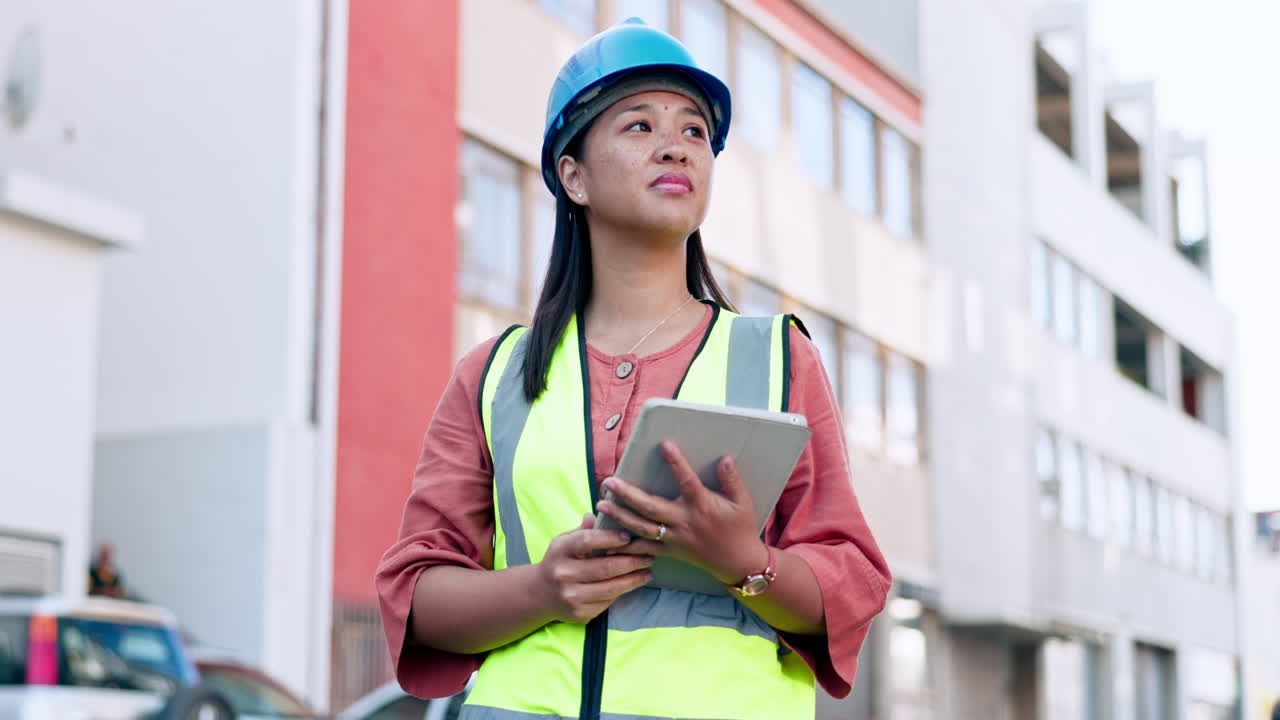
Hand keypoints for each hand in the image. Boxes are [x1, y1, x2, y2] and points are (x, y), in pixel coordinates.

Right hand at [534, 514, 655, 623]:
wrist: (540, 594)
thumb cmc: (559, 561)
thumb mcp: (565, 541)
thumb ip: (584, 529)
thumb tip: (602, 512)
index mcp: (560, 551)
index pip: (588, 541)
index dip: (611, 538)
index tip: (629, 537)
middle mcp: (563, 574)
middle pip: (605, 567)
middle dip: (632, 562)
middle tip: (649, 556)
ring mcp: (571, 596)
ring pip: (611, 588)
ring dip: (634, 580)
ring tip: (648, 572)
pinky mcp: (579, 613)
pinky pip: (607, 602)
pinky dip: (622, 593)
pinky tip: (632, 584)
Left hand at [596, 441, 768, 584]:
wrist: (738, 563)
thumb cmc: (741, 529)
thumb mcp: (742, 502)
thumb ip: (732, 480)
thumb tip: (724, 458)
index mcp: (702, 506)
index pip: (687, 481)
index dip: (676, 463)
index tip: (664, 444)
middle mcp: (684, 522)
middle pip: (651, 507)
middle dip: (628, 494)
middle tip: (609, 481)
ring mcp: (675, 538)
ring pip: (642, 528)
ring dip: (620, 516)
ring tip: (602, 503)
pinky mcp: (670, 551)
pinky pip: (645, 549)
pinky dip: (627, 545)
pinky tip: (608, 539)